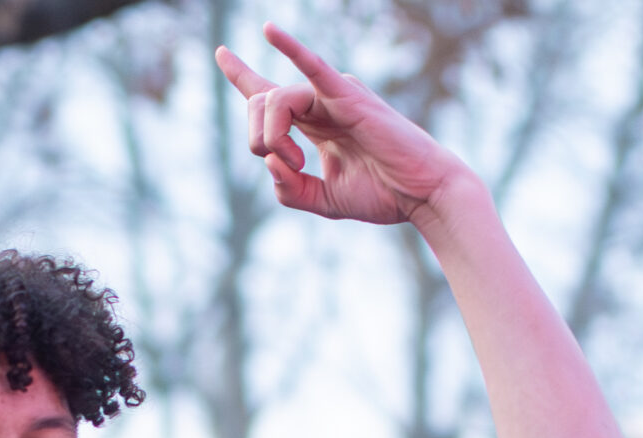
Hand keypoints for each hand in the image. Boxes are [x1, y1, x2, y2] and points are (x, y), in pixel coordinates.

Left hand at [213, 25, 472, 226]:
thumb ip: (288, 189)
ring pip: (274, 100)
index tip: (221, 54)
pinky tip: (269, 31)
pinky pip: (313, 69)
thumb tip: (269, 161)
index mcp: (314, 125)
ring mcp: (332, 96)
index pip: (269, 95)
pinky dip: (291, 49)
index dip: (242, 76)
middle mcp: (320, 104)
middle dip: (258, 140)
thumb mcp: (321, 200)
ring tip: (299, 163)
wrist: (420, 196)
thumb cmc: (381, 194)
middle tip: (291, 168)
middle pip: (259, 103)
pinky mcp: (347, 96)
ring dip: (273, 137)